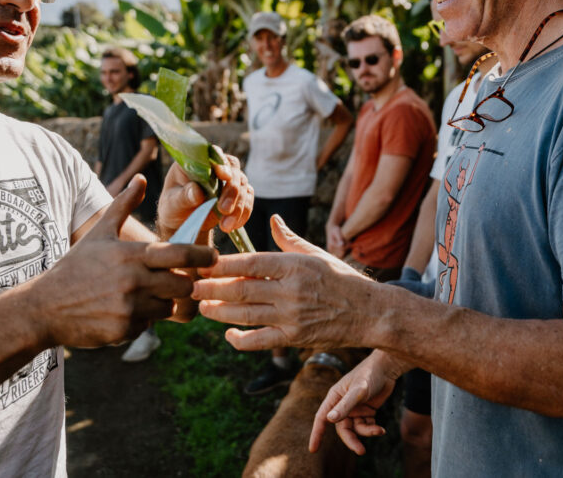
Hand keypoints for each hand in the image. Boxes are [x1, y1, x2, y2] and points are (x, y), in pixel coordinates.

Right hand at [29, 178, 216, 347]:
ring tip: (144, 294)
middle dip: (184, 283)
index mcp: (131, 255)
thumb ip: (124, 205)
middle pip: (183, 284)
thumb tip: (141, 179)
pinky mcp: (124, 331)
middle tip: (176, 280)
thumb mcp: (99, 234)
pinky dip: (142, 320)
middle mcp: (134, 281)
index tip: (213, 256)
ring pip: (168, 307)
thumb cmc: (75, 266)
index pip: (181, 254)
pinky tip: (123, 311)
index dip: (203, 256)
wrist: (45, 307)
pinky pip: (149, 326)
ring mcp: (129, 308)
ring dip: (163, 302)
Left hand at [157, 152, 252, 239]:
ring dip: (238, 206)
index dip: (220, 162)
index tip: (223, 176)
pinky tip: (231, 226)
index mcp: (196, 161)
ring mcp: (228, 180)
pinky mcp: (238, 194)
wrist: (183, 222)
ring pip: (243, 185)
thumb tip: (196, 192)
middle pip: (233, 169)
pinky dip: (243, 213)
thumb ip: (183, 196)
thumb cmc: (174, 207)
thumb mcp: (172, 203)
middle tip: (224, 209)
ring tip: (225, 226)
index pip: (212, 154)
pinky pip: (248, 200)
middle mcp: (215, 167)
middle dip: (232, 189)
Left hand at [193, 215, 372, 350]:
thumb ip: (289, 240)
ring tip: (201, 305)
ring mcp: (292, 316)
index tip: (203, 262)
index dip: (222, 263)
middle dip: (211, 287)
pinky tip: (228, 334)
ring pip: (245, 314)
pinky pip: (260, 341)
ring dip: (218, 311)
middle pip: (241, 288)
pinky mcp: (295, 338)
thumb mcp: (317, 254)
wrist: (371, 313)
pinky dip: (240, 339)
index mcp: (294, 264)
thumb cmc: (342, 279)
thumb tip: (272, 221)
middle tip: (191, 284)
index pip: (250, 262)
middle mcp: (291, 290)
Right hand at [309, 351, 402, 455]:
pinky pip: (366, 426)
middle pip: (342, 428)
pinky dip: (373, 429)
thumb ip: (345, 405)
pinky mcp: (366, 411)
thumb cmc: (370, 374)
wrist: (387, 368)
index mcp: (335, 397)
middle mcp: (342, 405)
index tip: (313, 450)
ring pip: (356, 429)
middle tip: (361, 451)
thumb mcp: (358, 391)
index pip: (322, 418)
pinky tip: (381, 428)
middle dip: (351, 440)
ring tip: (379, 430)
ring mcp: (354, 409)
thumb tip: (329, 419)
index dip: (317, 434)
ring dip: (366, 432)